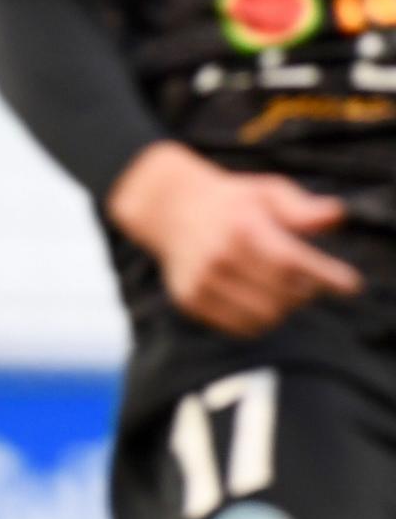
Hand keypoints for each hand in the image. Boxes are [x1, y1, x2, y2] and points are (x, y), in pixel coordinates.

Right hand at [106, 141, 362, 336]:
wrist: (170, 209)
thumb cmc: (231, 201)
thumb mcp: (267, 191)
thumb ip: (302, 208)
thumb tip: (335, 217)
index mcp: (240, 227)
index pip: (291, 262)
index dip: (325, 276)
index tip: (348, 284)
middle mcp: (217, 257)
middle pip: (283, 293)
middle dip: (306, 290)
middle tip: (308, 279)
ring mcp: (201, 281)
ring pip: (264, 316)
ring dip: (283, 307)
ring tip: (282, 289)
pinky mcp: (190, 300)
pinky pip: (240, 327)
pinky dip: (259, 319)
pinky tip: (260, 299)